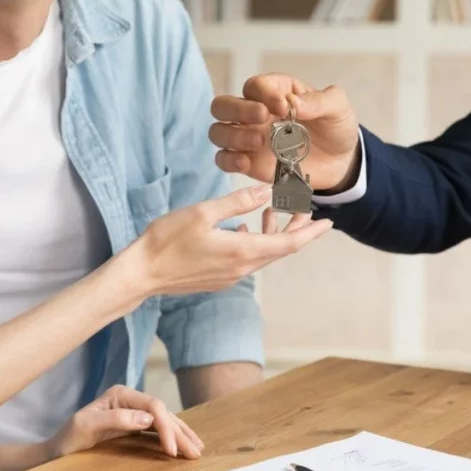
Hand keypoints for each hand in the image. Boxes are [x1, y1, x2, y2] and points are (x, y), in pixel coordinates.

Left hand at [46, 385, 203, 459]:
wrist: (57, 450)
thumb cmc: (67, 438)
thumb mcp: (85, 426)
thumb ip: (115, 419)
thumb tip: (148, 418)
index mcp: (121, 395)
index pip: (153, 406)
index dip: (166, 427)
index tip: (172, 451)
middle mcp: (130, 399)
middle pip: (163, 412)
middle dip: (180, 432)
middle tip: (195, 454)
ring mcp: (133, 411)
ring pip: (164, 420)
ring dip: (182, 434)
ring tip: (197, 449)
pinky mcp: (134, 425)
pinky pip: (158, 429)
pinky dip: (173, 437)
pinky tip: (184, 445)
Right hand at [129, 184, 333, 295]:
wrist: (142, 273)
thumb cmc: (167, 241)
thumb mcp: (202, 213)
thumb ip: (237, 202)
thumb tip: (267, 192)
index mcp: (242, 251)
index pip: (289, 244)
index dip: (311, 232)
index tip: (328, 221)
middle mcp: (242, 268)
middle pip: (280, 249)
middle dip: (296, 229)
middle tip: (305, 209)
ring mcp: (230, 276)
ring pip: (263, 254)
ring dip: (272, 234)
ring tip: (271, 213)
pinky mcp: (219, 279)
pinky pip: (247, 259)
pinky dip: (254, 241)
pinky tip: (242, 227)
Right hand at [210, 74, 360, 191]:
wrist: (341, 162)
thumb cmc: (335, 127)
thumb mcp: (337, 107)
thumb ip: (319, 101)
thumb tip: (293, 103)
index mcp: (275, 92)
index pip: (255, 86)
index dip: (264, 94)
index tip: (285, 108)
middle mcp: (255, 113)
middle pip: (223, 105)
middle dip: (237, 109)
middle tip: (262, 118)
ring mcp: (249, 139)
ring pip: (218, 132)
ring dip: (233, 136)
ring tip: (259, 142)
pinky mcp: (249, 163)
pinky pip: (224, 160)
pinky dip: (229, 162)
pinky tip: (246, 163)